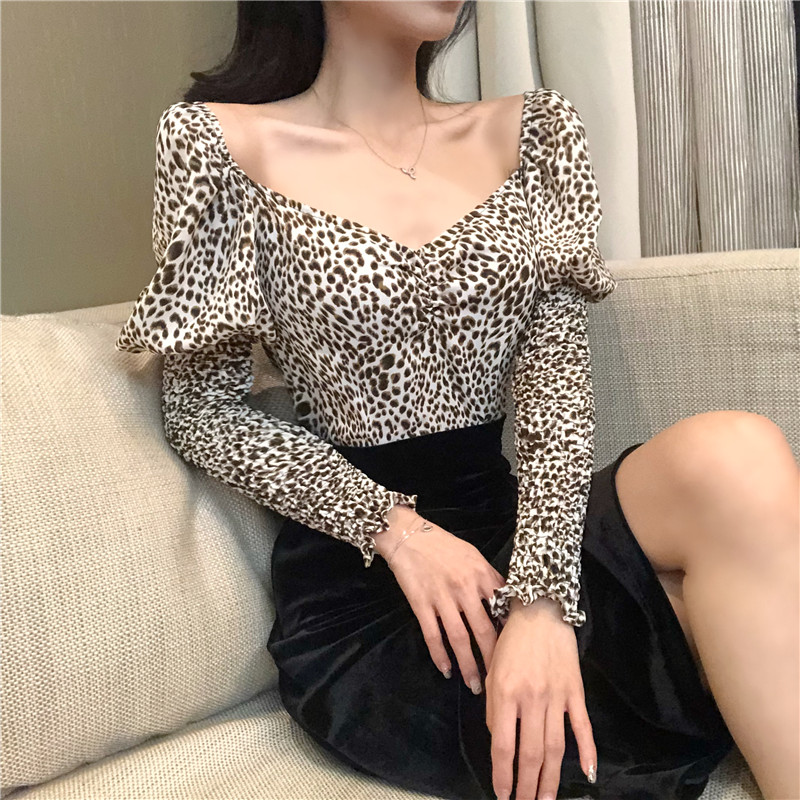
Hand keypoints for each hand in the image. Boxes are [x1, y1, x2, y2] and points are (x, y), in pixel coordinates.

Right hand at [373, 505, 506, 692]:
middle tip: (499, 680)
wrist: (408, 535)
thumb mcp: (473, 555)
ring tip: (475, 685)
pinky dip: (439, 655)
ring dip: (468, 665)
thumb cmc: (442, 544)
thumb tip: (504, 601)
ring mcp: (442, 598)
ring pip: (459, 638)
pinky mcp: (421, 604)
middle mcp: (464, 588)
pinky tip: (446, 670)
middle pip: (483, 630)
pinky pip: (432, 635)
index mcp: (481, 574)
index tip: (517, 653)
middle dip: (492, 658)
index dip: (510, 633)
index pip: (501, 609)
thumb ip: (488, 578)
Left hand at [485, 597, 596, 799]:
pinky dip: (587, 750)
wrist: (541, 609)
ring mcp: (556, 696)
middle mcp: (531, 698)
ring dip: (550, 779)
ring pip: (555, 747)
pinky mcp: (576, 691)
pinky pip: (583, 726)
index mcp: (505, 692)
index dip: (502, 774)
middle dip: (527, 785)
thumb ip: (494, 706)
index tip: (501, 794)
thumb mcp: (492, 669)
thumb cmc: (510, 640)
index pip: (502, 744)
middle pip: (530, 753)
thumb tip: (499, 740)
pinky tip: (588, 773)